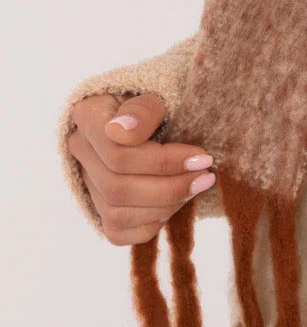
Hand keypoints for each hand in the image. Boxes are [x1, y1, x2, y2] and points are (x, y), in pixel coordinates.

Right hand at [67, 93, 216, 245]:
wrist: (164, 116)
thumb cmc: (163, 102)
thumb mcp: (158, 94)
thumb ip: (143, 109)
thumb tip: (121, 130)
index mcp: (88, 115)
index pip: (117, 152)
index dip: (163, 161)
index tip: (203, 156)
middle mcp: (80, 150)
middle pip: (117, 187)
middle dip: (170, 187)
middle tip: (206, 176)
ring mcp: (86, 181)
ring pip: (117, 213)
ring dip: (166, 206)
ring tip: (196, 187)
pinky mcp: (98, 209)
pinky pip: (119, 232)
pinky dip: (153, 223)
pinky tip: (176, 204)